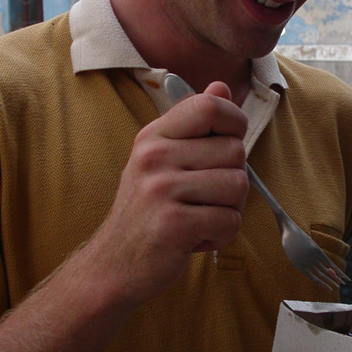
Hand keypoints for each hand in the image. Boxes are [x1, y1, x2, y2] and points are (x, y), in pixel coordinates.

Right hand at [88, 81, 248, 302]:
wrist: (112, 264)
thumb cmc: (146, 211)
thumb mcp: (162, 158)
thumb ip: (193, 123)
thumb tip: (221, 87)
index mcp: (154, 135)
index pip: (210, 106)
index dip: (234, 123)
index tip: (226, 146)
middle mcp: (155, 156)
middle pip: (235, 151)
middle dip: (232, 180)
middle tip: (204, 198)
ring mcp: (162, 189)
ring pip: (239, 186)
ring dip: (228, 210)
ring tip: (199, 217)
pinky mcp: (174, 224)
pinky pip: (230, 221)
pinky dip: (221, 236)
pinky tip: (195, 238)